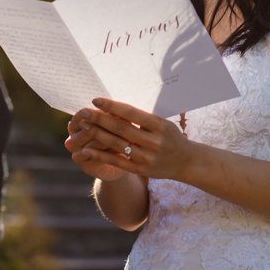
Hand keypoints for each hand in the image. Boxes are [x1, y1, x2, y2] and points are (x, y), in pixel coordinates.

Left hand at [71, 97, 193, 181]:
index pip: (131, 113)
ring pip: (117, 144)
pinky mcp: (140, 170)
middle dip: (100, 119)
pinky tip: (87, 149)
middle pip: (121, 128)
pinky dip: (100, 155)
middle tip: (83, 112)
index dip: (112, 106)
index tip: (96, 100)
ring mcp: (146, 157)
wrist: (186, 162)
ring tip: (84, 126)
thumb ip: (142, 118)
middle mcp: (153, 141)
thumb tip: (115, 107)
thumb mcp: (163, 123)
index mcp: (159, 125)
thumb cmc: (172, 137)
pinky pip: (117, 162)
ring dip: (97, 134)